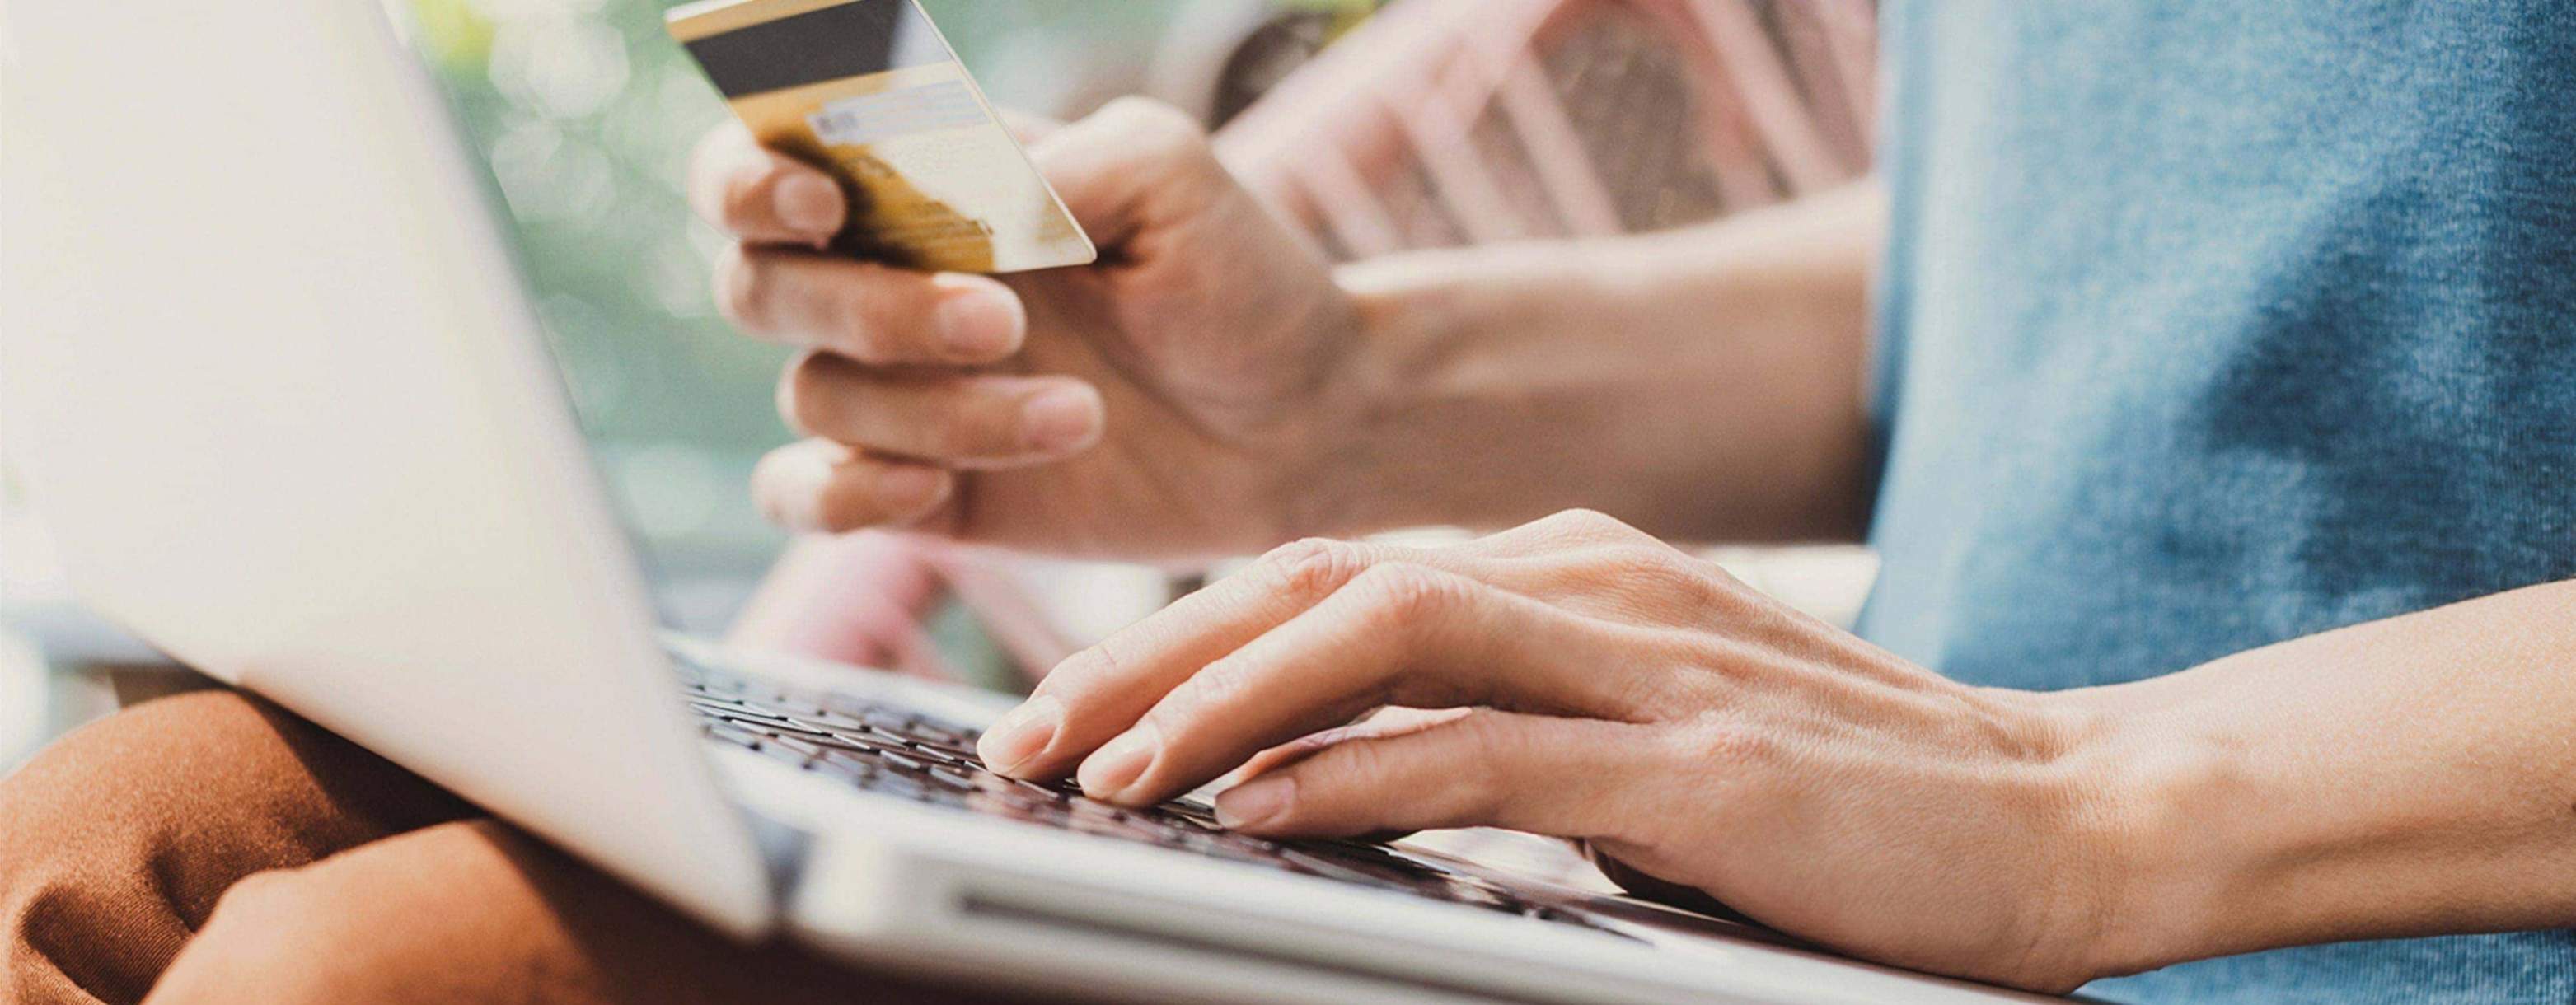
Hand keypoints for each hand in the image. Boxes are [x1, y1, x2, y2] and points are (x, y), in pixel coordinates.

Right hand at [689, 98, 1358, 558]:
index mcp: (922, 183)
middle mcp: (883, 279)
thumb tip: (949, 200)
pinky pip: (805, 496)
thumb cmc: (1234, 276)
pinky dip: (849, 492)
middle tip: (1006, 323)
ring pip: (816, 395)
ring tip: (1082, 414)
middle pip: (761, 283)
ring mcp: (893, 390)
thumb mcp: (1167, 176)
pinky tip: (942, 487)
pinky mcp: (915, 491)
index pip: (766, 157)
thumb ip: (1048, 166)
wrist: (1301, 417)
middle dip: (870, 308)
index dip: (751, 178)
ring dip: (942, 410)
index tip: (824, 203)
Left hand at [972, 509, 2125, 991]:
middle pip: (1323, 579)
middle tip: (1030, 735)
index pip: (1332, 576)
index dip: (1184, 637)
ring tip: (1104, 771)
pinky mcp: (1700, 763)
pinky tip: (1256, 811)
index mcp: (1574, 570)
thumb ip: (1504, 728)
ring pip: (1383, 632)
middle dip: (1156, 656)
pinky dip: (1354, 772)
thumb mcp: (1644, 735)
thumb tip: (1324, 778)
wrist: (2070, 810)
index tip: (1072, 707)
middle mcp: (1594, 582)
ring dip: (1221, 699)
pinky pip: (1487, 748)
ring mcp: (1647, 662)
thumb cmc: (1847, 795)